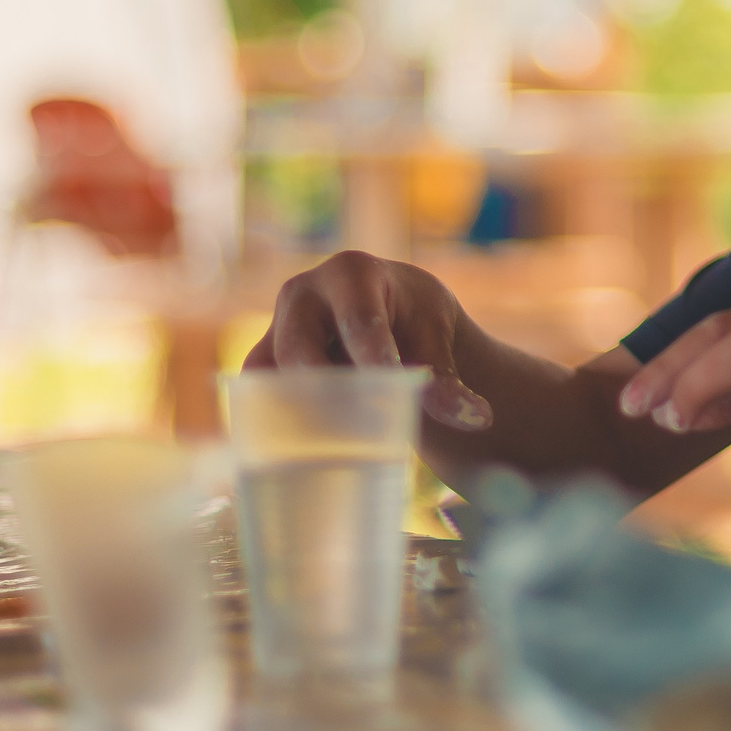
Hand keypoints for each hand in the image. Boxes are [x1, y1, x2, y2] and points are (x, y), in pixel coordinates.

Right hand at [241, 250, 492, 429]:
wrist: (393, 318)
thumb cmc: (417, 322)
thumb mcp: (438, 339)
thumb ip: (448, 380)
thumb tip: (476, 419)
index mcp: (352, 273)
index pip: (359, 320)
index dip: (373, 359)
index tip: (392, 394)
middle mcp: (303, 293)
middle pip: (299, 347)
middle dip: (323, 391)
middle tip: (355, 431)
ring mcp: (276, 327)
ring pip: (265, 374)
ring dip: (288, 412)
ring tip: (323, 450)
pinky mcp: (264, 362)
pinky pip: (254, 395)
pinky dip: (269, 423)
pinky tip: (296, 457)